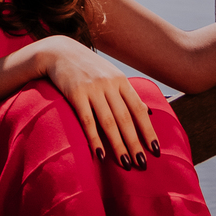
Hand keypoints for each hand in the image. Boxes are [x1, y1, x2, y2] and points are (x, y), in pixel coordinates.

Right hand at [39, 36, 158, 167]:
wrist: (59, 51)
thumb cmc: (89, 67)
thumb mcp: (110, 74)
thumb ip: (127, 93)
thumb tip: (149, 112)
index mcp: (120, 80)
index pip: (138, 109)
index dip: (148, 131)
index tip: (156, 150)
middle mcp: (108, 83)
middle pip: (125, 118)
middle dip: (135, 144)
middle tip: (142, 164)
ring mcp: (92, 88)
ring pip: (108, 122)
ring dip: (118, 145)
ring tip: (126, 164)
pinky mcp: (75, 93)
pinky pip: (87, 120)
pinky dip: (94, 139)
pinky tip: (100, 154)